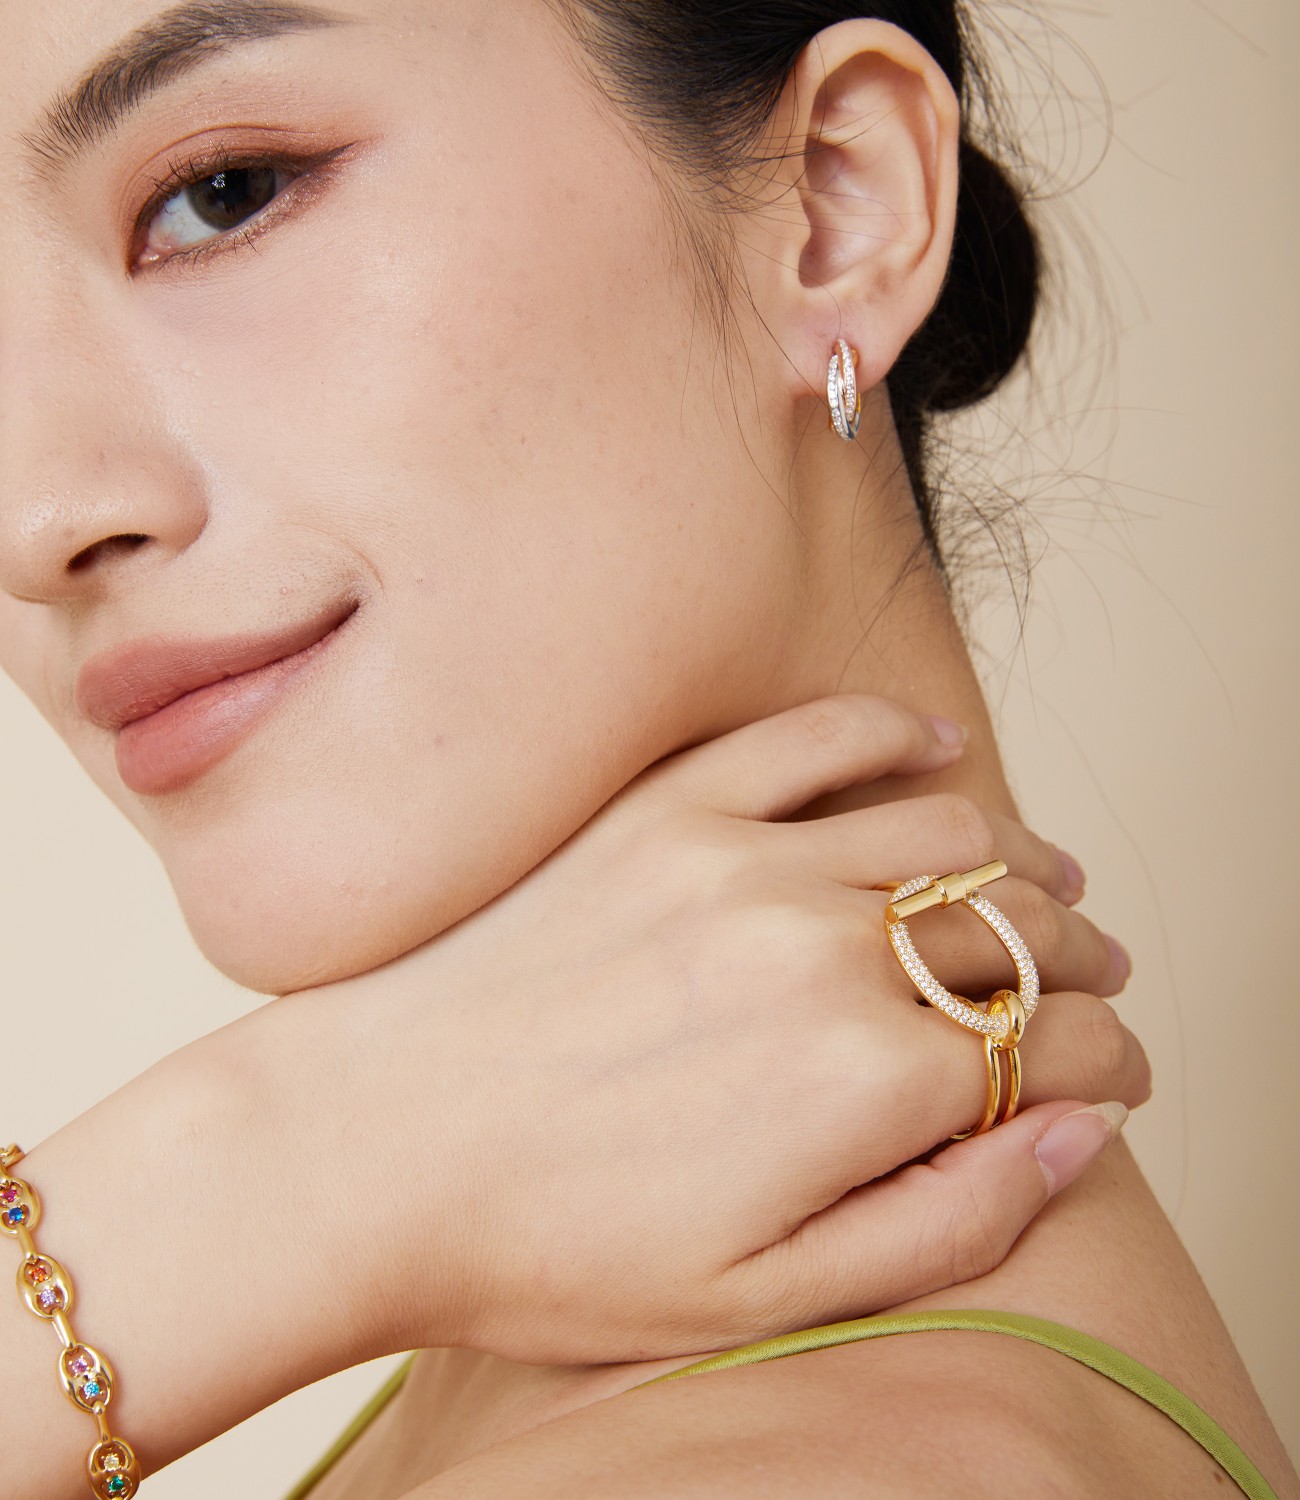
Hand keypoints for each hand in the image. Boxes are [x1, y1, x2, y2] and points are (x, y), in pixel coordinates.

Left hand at [4, 696, 1144, 1492]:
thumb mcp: (762, 1297)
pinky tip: (935, 749)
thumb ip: (945, 1222)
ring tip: (1045, 886)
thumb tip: (1072, 1134)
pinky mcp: (666, 810)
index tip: (1116, 1072)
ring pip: (947, 826)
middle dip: (1085, 962)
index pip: (1052, 1045)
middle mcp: (822, 949)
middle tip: (1097, 983)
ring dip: (1022, 856)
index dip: (1110, 1063)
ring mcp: (740, 860)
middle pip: (1017, 928)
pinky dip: (896, 733)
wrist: (366, 1149)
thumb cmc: (550, 1244)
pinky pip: (814, 736)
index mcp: (861, 1084)